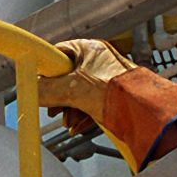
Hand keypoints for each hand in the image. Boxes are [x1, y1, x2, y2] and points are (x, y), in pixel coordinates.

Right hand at [38, 39, 176, 168]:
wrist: (146, 111)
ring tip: (67, 121)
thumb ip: (49, 90)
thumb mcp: (75, 89)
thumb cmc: (118, 92)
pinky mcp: (111, 97)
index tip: (37, 83)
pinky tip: (78, 126)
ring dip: (69, 109)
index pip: (57, 54)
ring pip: (77, 93)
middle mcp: (97, 61)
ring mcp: (105, 79)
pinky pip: (89, 103)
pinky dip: (81, 115)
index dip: (46, 70)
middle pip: (66, 77)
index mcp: (89, 49)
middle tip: (51, 108)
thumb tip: (30, 91)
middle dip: (58, 96)